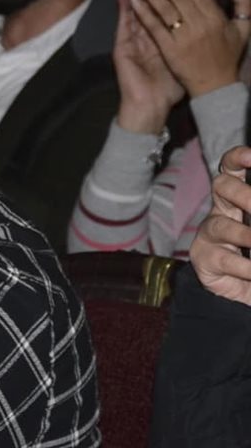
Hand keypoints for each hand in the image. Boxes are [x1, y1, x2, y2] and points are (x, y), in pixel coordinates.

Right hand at [113, 0, 183, 132]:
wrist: (150, 106)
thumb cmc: (169, 89)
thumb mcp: (186, 62)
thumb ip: (194, 45)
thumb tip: (211, 31)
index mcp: (164, 39)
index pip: (169, 12)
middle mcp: (148, 37)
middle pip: (152, 7)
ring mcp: (134, 42)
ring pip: (136, 13)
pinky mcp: (122, 48)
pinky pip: (124, 26)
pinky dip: (124, 12)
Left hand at [129, 0, 249, 97]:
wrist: (215, 86)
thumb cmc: (228, 57)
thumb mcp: (242, 30)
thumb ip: (243, 5)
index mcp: (216, 18)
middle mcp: (201, 25)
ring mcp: (184, 37)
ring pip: (164, 8)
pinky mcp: (170, 49)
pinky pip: (154, 27)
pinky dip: (143, 12)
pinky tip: (133, 1)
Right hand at [189, 145, 250, 305]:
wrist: (241, 289)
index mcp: (237, 199)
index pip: (231, 169)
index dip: (237, 158)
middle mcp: (221, 211)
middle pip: (221, 188)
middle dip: (243, 194)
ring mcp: (209, 234)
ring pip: (219, 225)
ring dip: (244, 235)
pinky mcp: (203, 258)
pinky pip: (223, 259)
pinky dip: (245, 267)